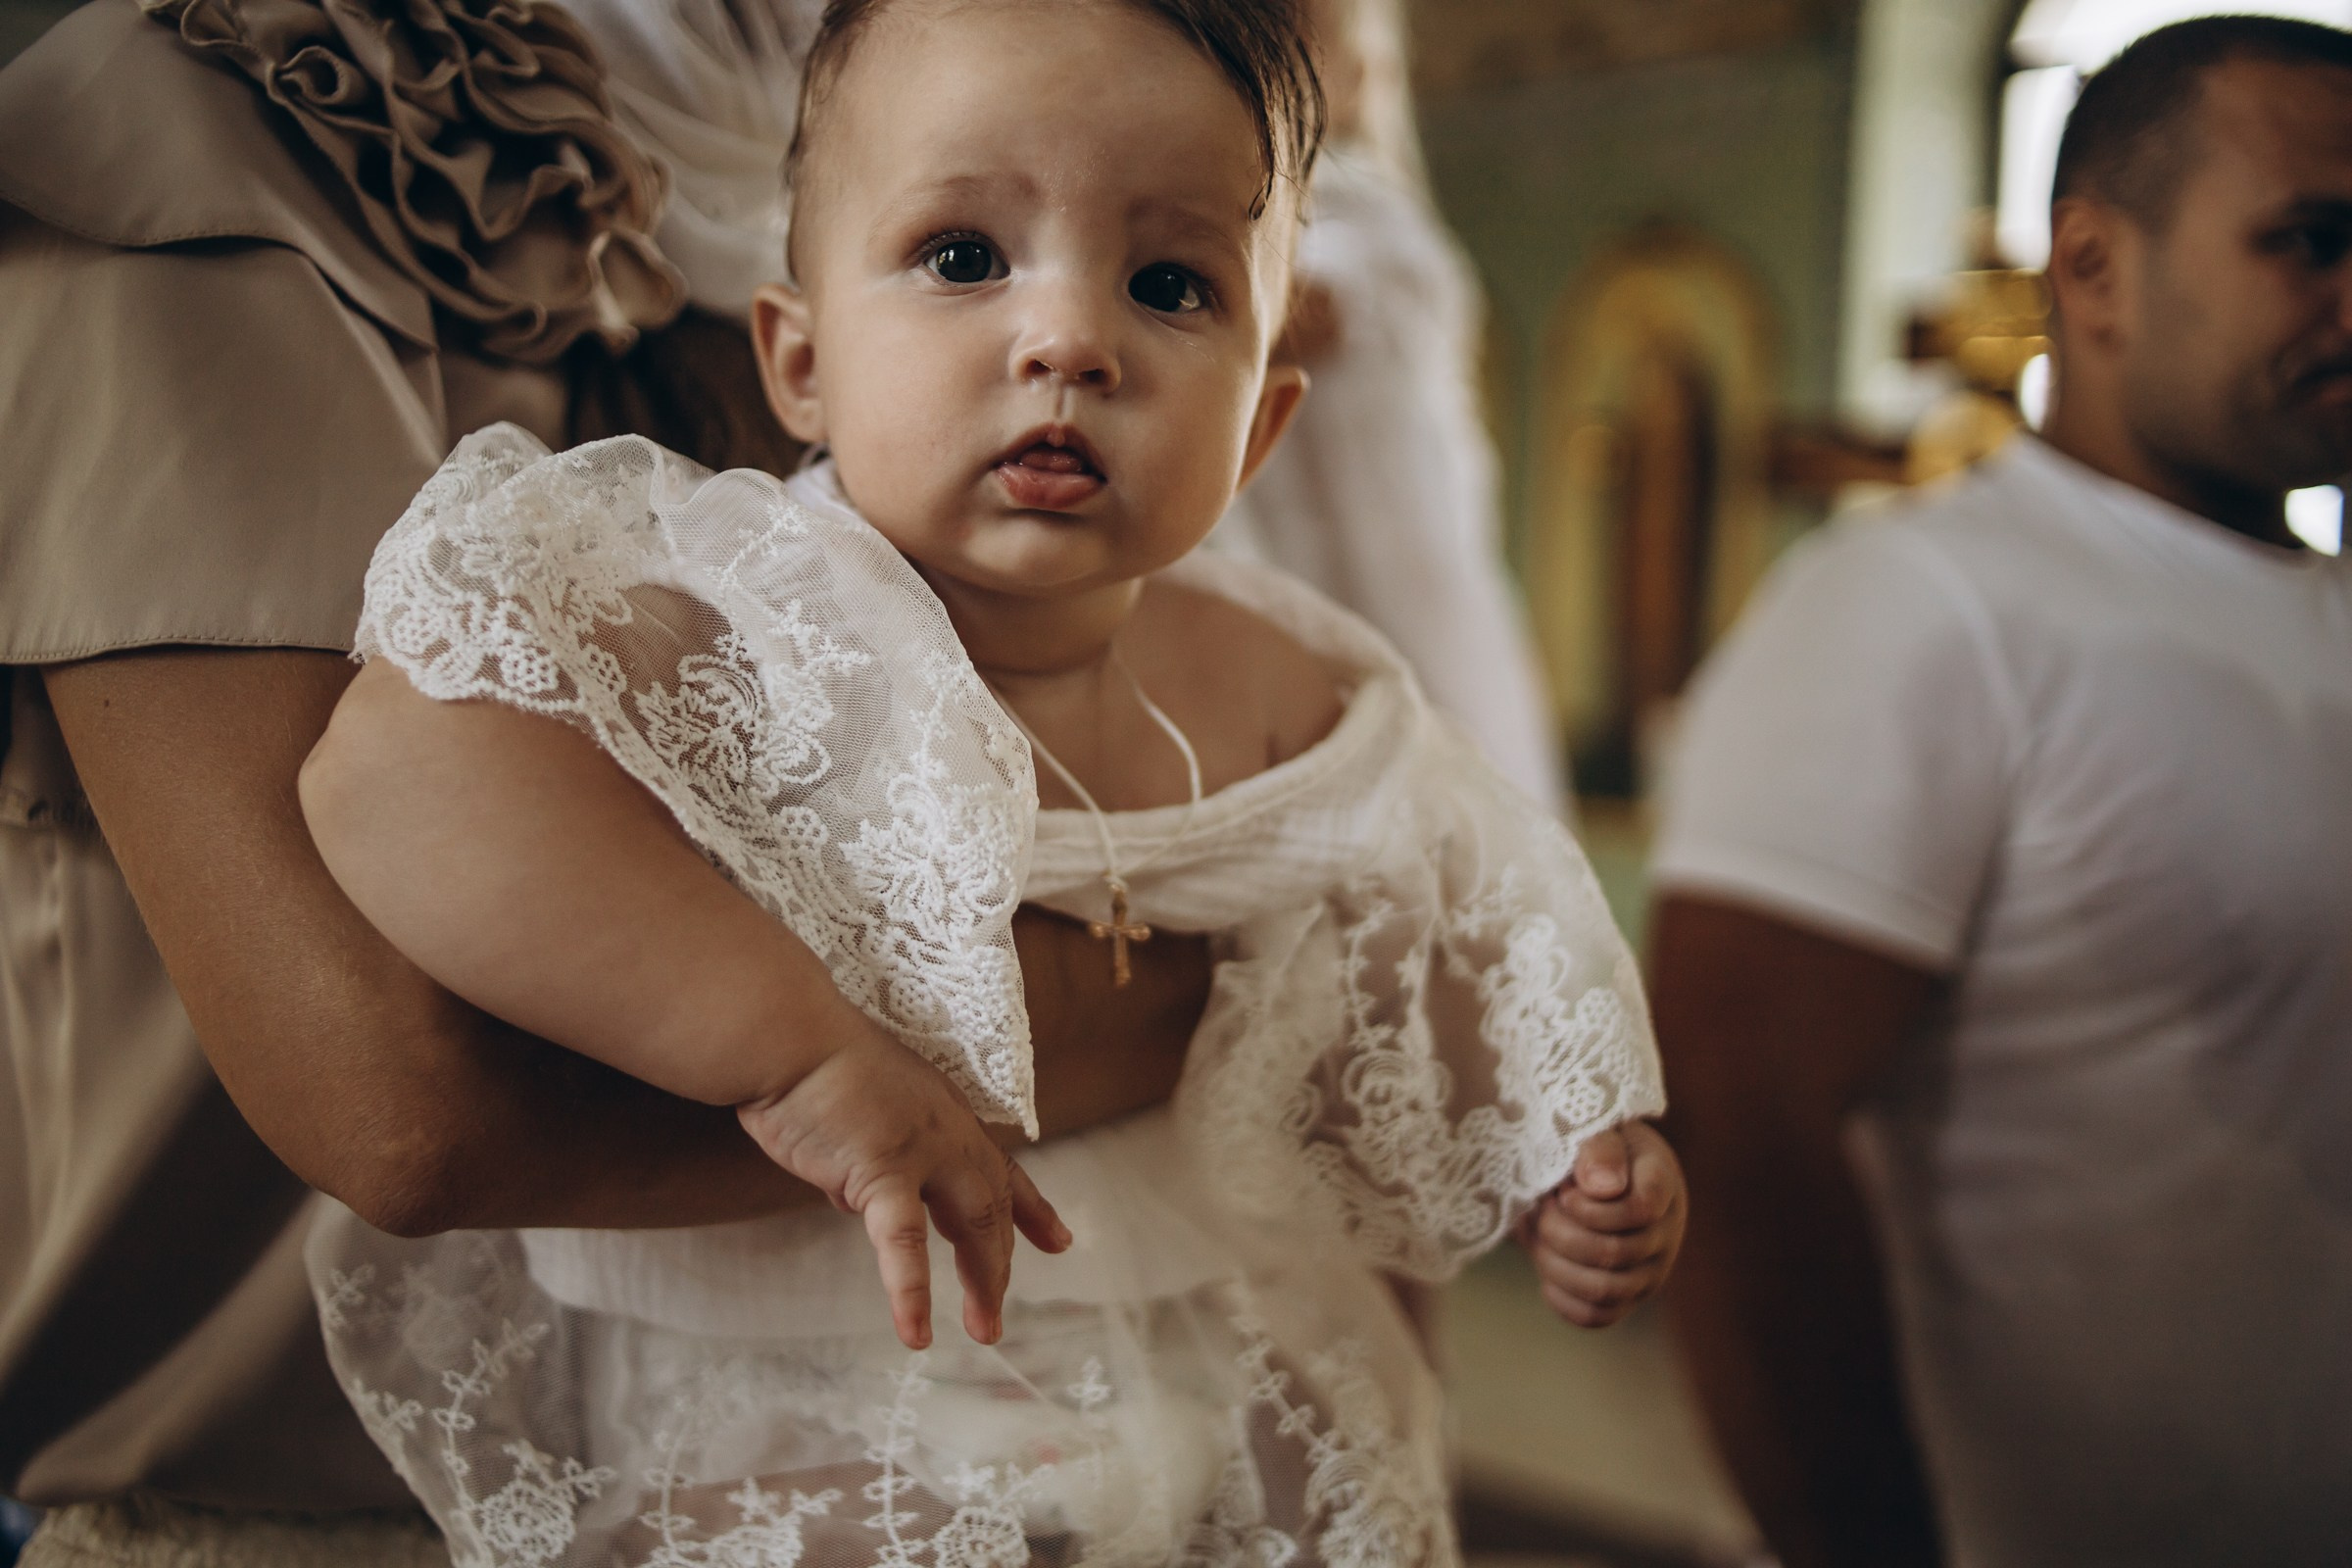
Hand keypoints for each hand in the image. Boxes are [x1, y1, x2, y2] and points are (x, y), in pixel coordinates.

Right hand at [737, 1021, 1069, 1350]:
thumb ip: (869, 1155)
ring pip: (971, 1225)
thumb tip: (856, 1197)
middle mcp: (946, 1131)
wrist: (786, 1034)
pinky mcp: (882, 1172)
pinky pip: (903, 1245)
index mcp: (944, 1113)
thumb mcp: (860, 1109)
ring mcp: (922, 1151)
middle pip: (991, 1205)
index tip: (1059, 1241)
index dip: (1031, 1208)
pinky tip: (916, 1332)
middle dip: (999, 1263)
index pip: (999, 1168)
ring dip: (981, 1282)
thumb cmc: (806, 1062)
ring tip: (984, 1331)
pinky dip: (911, 1292)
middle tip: (996, 1317)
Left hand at [1523, 1120, 1686, 1327]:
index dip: (1591, 1207)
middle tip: (1542, 1209)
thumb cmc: (1588, 1146)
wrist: (1581, 1174)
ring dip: (1555, 1264)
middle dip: (1561, 1232)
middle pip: (1614, 1254)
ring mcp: (1648, 1269)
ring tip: (1540, 1235)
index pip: (1641, 1210)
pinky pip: (1595, 1316)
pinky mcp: (1626, 1296)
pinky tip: (1547, 1269)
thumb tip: (1602, 1188)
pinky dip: (1562, 1297)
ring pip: (1603, 1290)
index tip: (1565, 1190)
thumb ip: (1599, 1149)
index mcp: (1662, 1184)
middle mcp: (1664, 1232)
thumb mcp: (1595, 1129)